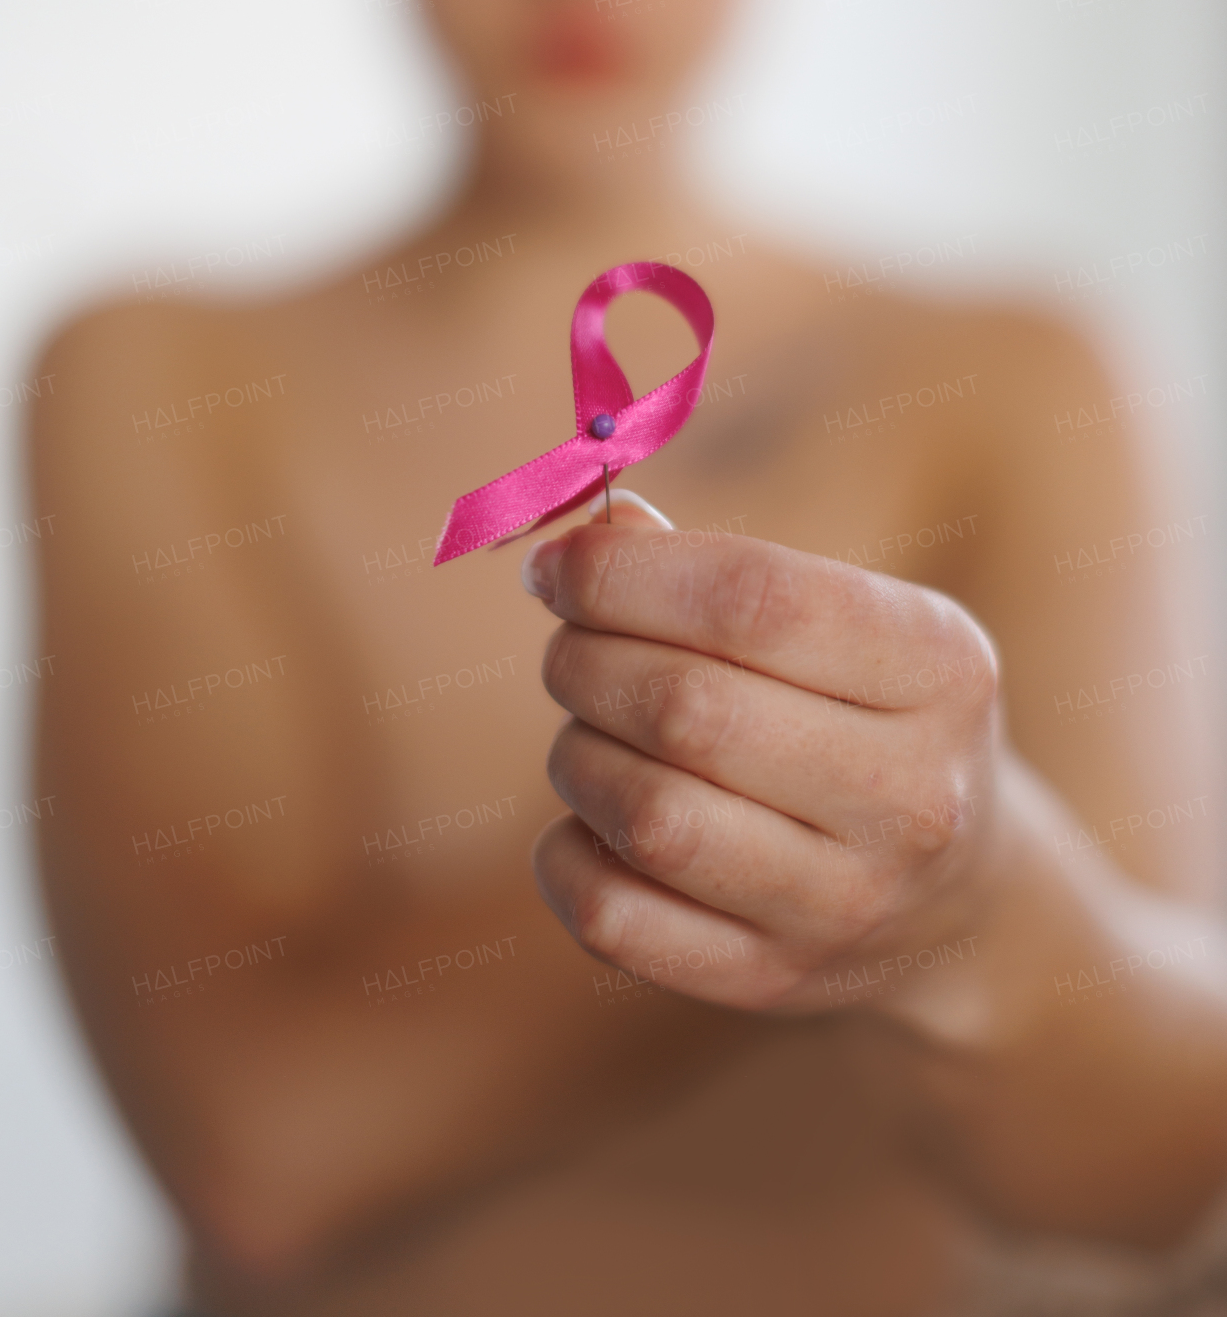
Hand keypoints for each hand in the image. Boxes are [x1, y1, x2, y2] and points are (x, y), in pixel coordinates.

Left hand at [524, 502, 1006, 1014]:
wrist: (957, 894)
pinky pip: (614, 919)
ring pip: (646, 815)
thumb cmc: (864, 713)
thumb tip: (584, 535)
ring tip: (588, 729)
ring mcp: (845, 903)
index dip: (625, 573)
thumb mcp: (844, 619)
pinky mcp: (772, 978)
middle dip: (584, 658)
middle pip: (686, 707)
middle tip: (567, 644)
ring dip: (576, 753)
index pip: (754, 600)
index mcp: (940, 668)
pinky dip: (566, 856)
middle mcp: (910, 793)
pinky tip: (588, 820)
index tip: (557, 565)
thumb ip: (714, 567)